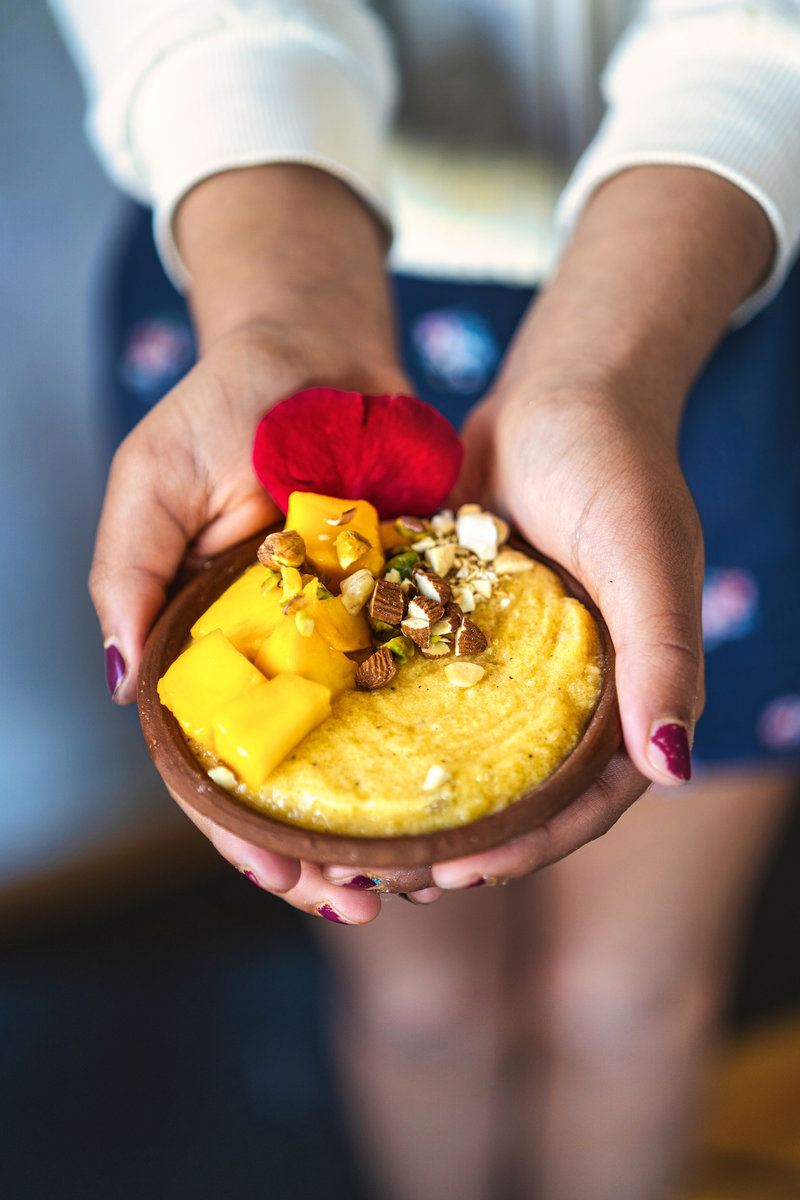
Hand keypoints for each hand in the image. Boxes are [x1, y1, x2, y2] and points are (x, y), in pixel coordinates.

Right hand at [91, 164, 404, 923]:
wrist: (316, 348)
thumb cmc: (221, 406)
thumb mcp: (153, 481)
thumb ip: (129, 576)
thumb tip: (122, 688)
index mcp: (208, 642)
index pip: (214, 759)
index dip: (240, 828)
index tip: (280, 880)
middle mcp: (280, 654)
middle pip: (295, 775)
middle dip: (321, 847)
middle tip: (361, 902)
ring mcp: (347, 635)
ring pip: (363, 748)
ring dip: (384, 815)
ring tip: (417, 873)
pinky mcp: (409, 603)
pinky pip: (422, 683)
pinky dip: (436, 739)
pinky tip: (467, 789)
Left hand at [423, 163, 772, 890]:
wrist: (559, 392)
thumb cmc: (617, 468)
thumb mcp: (646, 557)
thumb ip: (665, 658)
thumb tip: (673, 770)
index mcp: (623, 694)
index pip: (584, 800)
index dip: (530, 845)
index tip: (465, 874)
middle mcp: (564, 692)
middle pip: (517, 793)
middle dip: (462, 843)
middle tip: (394, 875)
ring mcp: (506, 664)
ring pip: (461, 754)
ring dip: (416, 799)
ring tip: (357, 836)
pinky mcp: (458, 629)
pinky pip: (422, 690)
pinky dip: (386, 726)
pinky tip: (334, 749)